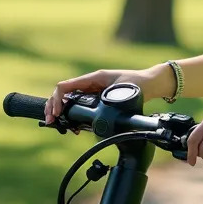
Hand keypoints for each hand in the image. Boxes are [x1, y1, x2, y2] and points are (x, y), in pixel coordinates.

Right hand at [43, 66, 167, 126]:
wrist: (150, 83)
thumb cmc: (137, 83)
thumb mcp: (120, 91)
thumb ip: (108, 99)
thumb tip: (95, 111)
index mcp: (92, 78)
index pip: (65, 86)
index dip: (57, 100)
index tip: (56, 114)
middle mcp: (90, 83)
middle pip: (63, 93)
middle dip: (54, 107)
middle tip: (52, 121)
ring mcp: (92, 90)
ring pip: (69, 99)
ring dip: (61, 111)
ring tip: (59, 125)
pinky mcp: (97, 98)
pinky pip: (79, 104)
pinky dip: (72, 113)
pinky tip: (72, 124)